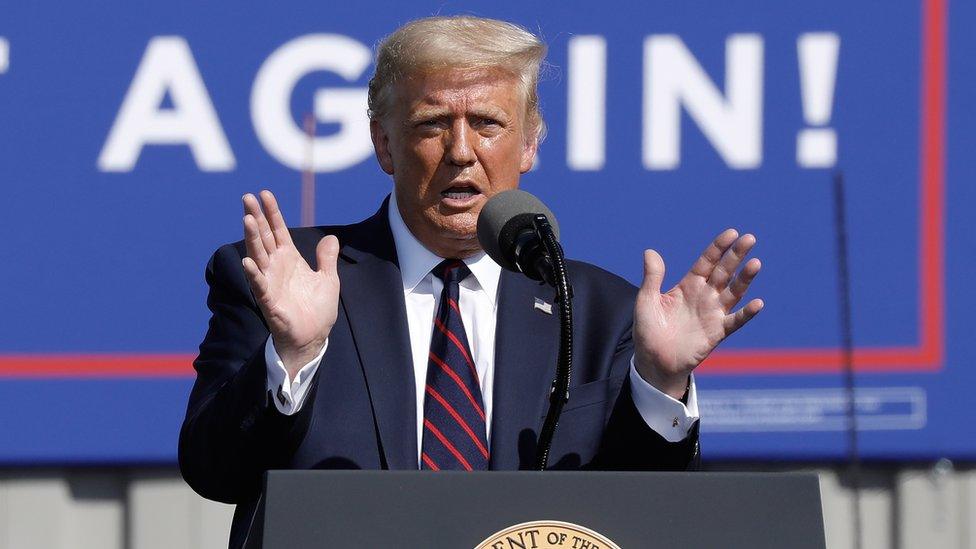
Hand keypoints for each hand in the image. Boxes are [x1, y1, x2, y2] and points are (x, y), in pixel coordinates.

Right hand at [241, 190, 339, 377]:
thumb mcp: (328, 279)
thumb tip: (331, 237)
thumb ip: (327, 258)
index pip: (278, 230)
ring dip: (252, 238)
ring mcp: (270, 282)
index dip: (272, 212)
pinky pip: (259, 284)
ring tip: (247, 220)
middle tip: (247, 198)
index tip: (264, 193)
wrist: (313, 337)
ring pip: (258, 255)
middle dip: (256, 217)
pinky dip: (253, 273)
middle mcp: (277, 267)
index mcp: (290, 259)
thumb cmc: (318, 310)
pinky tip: (247, 260)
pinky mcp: (269, 300)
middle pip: (264, 237)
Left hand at [633, 229, 762, 398]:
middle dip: (736, 255)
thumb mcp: (647, 301)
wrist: (654, 361)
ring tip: (755, 263)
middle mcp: (704, 296)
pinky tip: (758, 303)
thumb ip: (652, 277)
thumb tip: (650, 251)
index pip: (707, 262)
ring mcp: (713, 313)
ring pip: (734, 292)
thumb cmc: (649, 330)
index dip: (718, 248)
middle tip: (750, 238)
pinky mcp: (717, 332)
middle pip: (724, 272)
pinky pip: (735, 321)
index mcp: (688, 285)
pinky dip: (747, 313)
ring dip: (745, 279)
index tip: (731, 233)